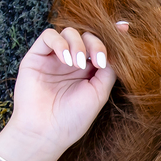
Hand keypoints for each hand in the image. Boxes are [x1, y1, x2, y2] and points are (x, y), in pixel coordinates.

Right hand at [4, 23, 125, 156]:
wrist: (45, 132)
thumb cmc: (73, 118)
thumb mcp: (99, 92)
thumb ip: (109, 69)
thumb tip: (117, 49)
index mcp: (89, 71)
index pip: (101, 46)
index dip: (112, 35)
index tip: (124, 28)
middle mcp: (72, 62)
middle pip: (88, 36)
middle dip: (96, 43)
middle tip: (98, 61)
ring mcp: (54, 58)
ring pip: (69, 32)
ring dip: (78, 44)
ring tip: (77, 65)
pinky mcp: (36, 56)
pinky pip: (49, 36)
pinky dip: (60, 42)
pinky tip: (65, 59)